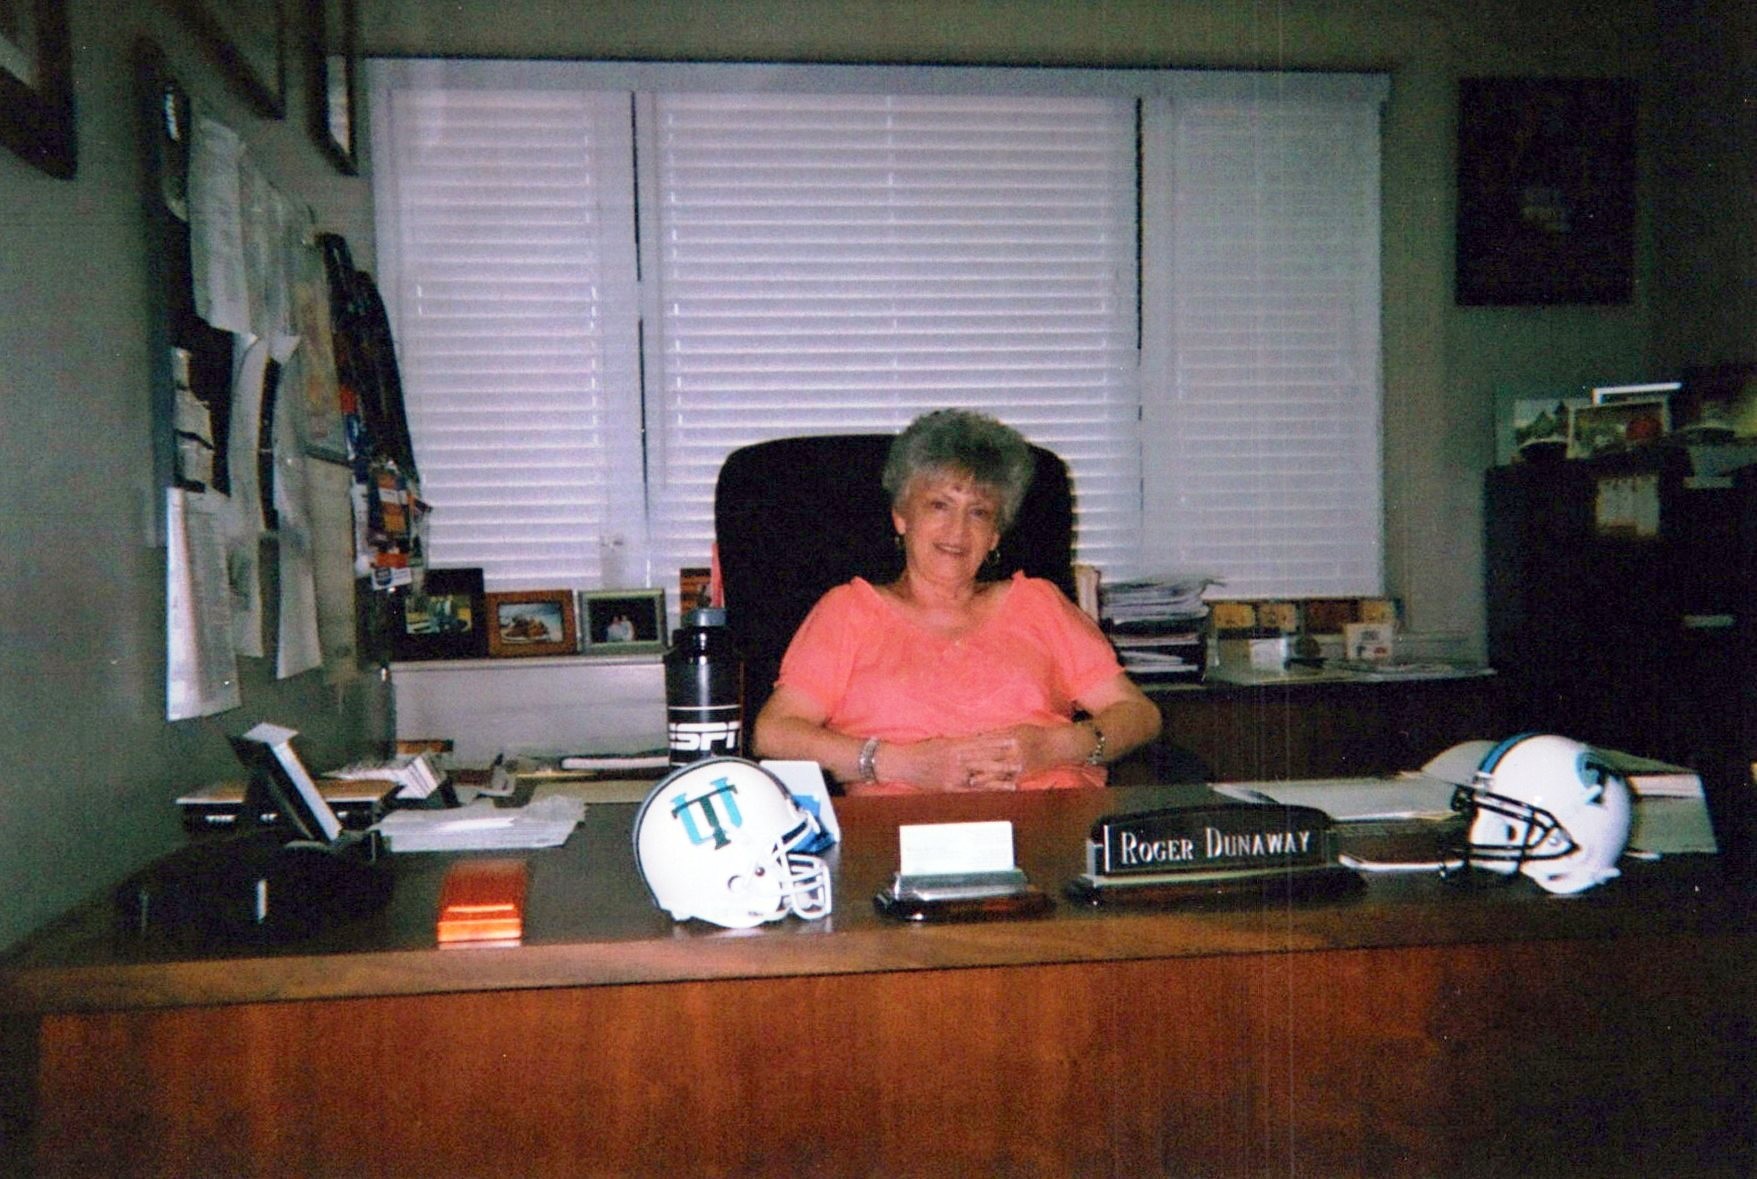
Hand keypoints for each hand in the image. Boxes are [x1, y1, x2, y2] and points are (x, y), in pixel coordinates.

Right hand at [890, 734, 1027, 792]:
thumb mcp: (941, 741)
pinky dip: (983, 794)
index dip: (999, 742)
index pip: (981, 742)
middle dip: (1004, 762)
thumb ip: (959, 741)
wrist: (902, 762)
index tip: (1013, 739)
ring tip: (1014, 782)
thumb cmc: (921, 750)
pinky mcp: (948, 788)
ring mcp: (952, 775)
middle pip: (985, 760)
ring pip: (980, 777)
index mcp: (955, 745)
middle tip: (1022, 762)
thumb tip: (976, 737)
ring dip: (998, 780)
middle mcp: (956, 759)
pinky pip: (968, 792)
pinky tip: (993, 796)